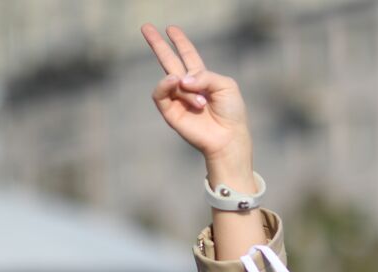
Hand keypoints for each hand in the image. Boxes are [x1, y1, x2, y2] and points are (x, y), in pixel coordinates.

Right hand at [141, 25, 252, 184]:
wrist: (228, 137)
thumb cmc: (231, 112)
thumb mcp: (225, 85)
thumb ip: (205, 75)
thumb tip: (180, 79)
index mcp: (202, 78)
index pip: (188, 55)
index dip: (180, 42)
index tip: (171, 29)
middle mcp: (188, 86)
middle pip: (168, 60)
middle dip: (158, 44)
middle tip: (145, 27)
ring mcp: (177, 98)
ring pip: (171, 79)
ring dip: (185, 87)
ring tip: (202, 104)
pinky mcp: (170, 112)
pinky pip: (160, 94)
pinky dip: (165, 85)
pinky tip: (175, 82)